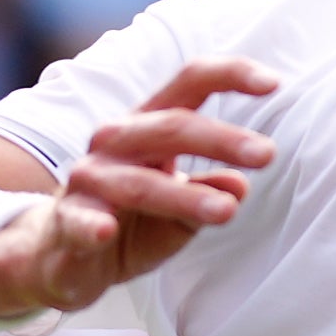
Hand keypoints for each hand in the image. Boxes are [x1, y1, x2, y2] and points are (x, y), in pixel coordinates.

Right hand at [0, 59, 283, 316]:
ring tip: (227, 211)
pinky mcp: (65, 223)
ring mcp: (87, 181)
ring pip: (137, 181)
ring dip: (184, 195)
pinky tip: (106, 230)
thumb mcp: (179, 209)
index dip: (229, 76)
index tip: (274, 82)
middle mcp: (115, 142)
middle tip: (267, 154)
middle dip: (220, 139)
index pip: (188, 85)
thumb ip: (208, 192)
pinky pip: (77, 221)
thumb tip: (241, 184)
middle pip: (170, 127)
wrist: (61, 260)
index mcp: (148, 127)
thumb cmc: (130, 221)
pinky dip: (91, 225)